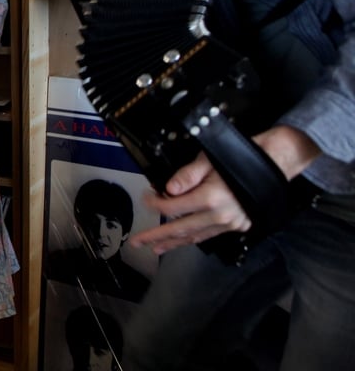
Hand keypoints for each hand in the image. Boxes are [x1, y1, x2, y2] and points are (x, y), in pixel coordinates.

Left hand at [130, 124, 319, 254]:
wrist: (271, 165)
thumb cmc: (239, 159)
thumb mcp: (208, 161)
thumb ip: (187, 176)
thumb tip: (167, 189)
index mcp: (211, 198)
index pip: (173, 207)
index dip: (156, 204)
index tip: (145, 199)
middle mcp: (220, 215)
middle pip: (180, 229)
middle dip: (157, 236)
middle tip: (138, 241)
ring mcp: (229, 224)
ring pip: (194, 237)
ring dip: (173, 243)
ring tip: (155, 248)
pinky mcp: (237, 227)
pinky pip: (208, 236)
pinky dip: (192, 239)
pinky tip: (181, 241)